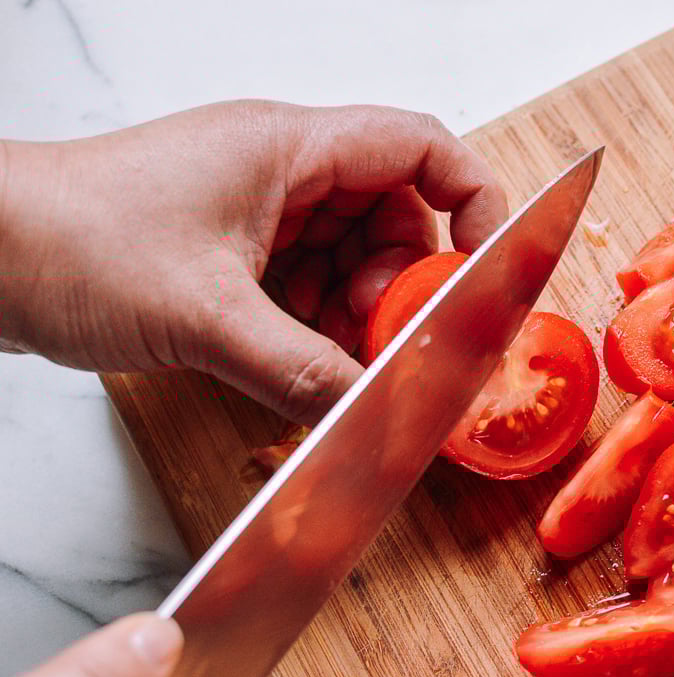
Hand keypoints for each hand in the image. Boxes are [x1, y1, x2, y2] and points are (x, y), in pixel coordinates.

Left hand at [0, 101, 506, 423]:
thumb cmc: (69, 240)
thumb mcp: (206, 318)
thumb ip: (304, 371)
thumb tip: (374, 414)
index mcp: (288, 148)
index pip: (421, 148)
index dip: (473, 201)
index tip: (487, 268)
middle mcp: (282, 172)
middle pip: (396, 215)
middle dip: (406, 284)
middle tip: (392, 343)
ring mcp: (257, 211)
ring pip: (353, 258)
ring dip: (359, 315)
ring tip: (339, 359)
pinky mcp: (233, 251)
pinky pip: (309, 286)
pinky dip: (319, 327)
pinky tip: (303, 362)